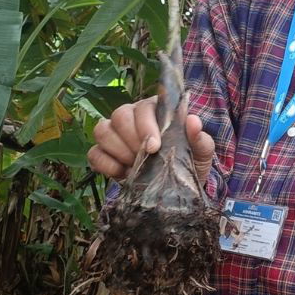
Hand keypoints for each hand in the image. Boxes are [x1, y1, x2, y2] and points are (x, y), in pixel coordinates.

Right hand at [87, 95, 215, 184]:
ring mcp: (116, 134)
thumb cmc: (190, 161)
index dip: (146, 126)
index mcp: (157, 110)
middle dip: (132, 140)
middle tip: (145, 158)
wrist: (179, 187)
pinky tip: (122, 174)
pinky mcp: (104, 153)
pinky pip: (93, 153)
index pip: (144, 107)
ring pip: (102, 130)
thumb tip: (193, 121)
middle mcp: (133, 116)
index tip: (154, 147)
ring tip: (135, 165)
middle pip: (120, 115)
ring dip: (118, 150)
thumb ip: (199, 138)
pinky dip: (105, 165)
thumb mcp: (201, 153)